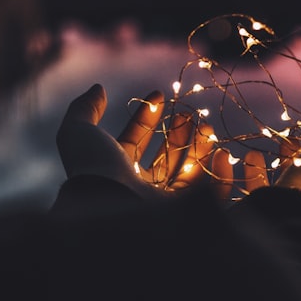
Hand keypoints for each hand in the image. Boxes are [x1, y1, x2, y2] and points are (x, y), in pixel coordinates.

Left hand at [56, 83, 230, 197]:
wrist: (111, 202)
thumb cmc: (94, 166)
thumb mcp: (78, 131)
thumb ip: (84, 109)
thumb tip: (98, 88)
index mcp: (115, 169)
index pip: (133, 140)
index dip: (145, 117)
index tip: (158, 95)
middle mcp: (137, 186)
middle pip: (162, 156)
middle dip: (176, 132)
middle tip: (188, 113)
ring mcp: (161, 200)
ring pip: (186, 172)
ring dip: (198, 147)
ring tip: (207, 127)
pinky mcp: (184, 212)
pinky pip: (208, 194)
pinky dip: (219, 174)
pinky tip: (221, 152)